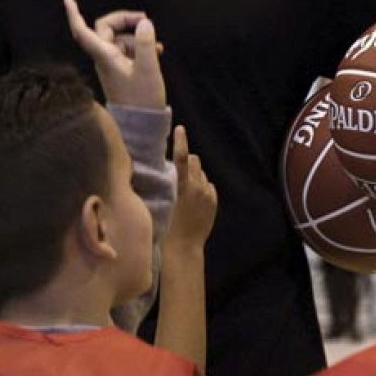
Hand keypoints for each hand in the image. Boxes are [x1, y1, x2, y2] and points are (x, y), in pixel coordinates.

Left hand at [63, 0, 165, 110]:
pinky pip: (127, 51)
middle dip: (125, 20)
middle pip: (106, 29)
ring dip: (137, 36)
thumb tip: (144, 22)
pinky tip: (155, 52)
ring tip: (157, 45)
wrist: (142, 126)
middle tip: (146, 20)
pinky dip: (140, 47)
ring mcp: (112, 65)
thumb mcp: (148, 69)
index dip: (74, 14)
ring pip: (120, 39)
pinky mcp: (121, 72)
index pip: (83, 31)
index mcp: (105, 56)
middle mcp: (105, 59)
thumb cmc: (142, 100)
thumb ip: (145, 43)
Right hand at [164, 128, 215, 251]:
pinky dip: (202, 187)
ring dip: (194, 175)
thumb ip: (167, 185)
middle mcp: (198, 187)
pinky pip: (209, 186)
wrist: (184, 247)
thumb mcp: (161, 203)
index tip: (180, 129)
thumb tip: (167, 173)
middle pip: (194, 161)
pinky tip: (194, 199)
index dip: (181, 141)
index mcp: (182, 187)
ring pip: (201, 173)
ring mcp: (208, 194)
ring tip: (185, 189)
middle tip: (177, 172)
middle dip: (186, 161)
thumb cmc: (165, 227)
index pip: (181, 158)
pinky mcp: (214, 202)